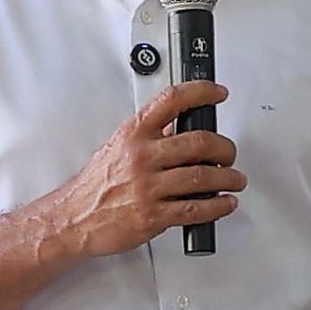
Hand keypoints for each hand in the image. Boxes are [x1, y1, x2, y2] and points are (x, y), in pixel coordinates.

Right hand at [51, 81, 245, 258]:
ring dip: (229, 178)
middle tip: (230, 153)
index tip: (218, 93)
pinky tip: (224, 203)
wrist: (75, 218)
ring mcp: (148, 187)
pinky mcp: (153, 215)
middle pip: (199, 142)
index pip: (172, 100)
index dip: (201, 92)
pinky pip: (196, 209)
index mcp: (134, 133)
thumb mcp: (118, 146)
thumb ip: (148, 134)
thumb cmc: (96, 184)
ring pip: (204, 177)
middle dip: (225, 148)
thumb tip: (177, 124)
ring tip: (235, 179)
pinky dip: (218, 206)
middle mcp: (142, 156)